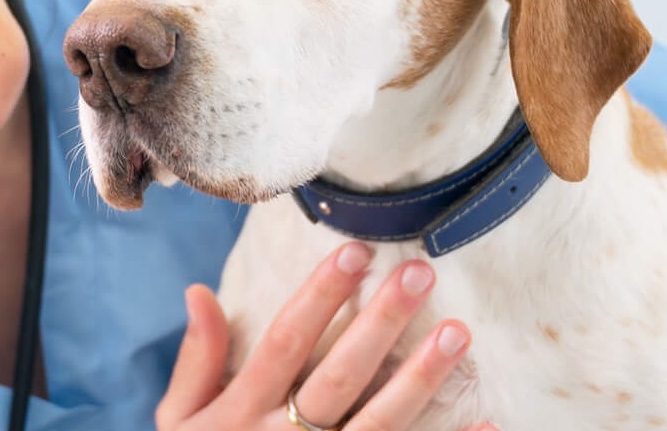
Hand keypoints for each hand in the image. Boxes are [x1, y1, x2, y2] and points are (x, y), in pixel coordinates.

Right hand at [156, 242, 492, 430]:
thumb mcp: (180, 421)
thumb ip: (196, 362)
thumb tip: (199, 292)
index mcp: (242, 412)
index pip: (287, 340)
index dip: (320, 295)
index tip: (355, 252)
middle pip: (341, 375)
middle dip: (380, 321)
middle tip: (419, 274)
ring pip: (380, 422)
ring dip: (421, 378)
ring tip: (458, 333)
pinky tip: (487, 423)